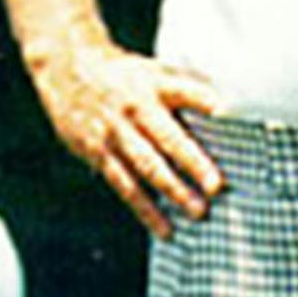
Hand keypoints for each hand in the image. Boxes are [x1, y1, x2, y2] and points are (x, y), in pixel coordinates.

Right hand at [32, 40, 226, 239]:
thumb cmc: (124, 74)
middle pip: (167, 137)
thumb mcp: (153, 70)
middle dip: (193, 162)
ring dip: (174, 191)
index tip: (228, 115)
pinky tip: (166, 229)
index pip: (185, 91)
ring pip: (147, 166)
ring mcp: (115, 132)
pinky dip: (146, 210)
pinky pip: (125, 185)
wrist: (67, 67)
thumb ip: (187, 89)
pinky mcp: (98, 152)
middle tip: (217, 185)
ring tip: (199, 212)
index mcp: (155, 84)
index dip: (206, 101)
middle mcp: (136, 108)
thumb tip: (231, 111)